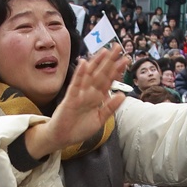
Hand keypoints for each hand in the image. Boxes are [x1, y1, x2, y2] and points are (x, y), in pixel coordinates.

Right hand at [24, 44, 125, 159]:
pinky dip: (79, 74)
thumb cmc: (79, 128)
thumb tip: (122, 95)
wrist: (62, 138)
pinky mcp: (70, 99)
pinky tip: (83, 64)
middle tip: (118, 47)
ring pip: (89, 75)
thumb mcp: (99, 119)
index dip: (117, 70)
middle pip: (101, 74)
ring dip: (96, 63)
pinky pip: (75, 85)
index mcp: (97, 97)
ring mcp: (80, 94)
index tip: (125, 60)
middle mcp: (89, 92)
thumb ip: (110, 108)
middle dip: (109, 61)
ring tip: (104, 51)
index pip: (108, 81)